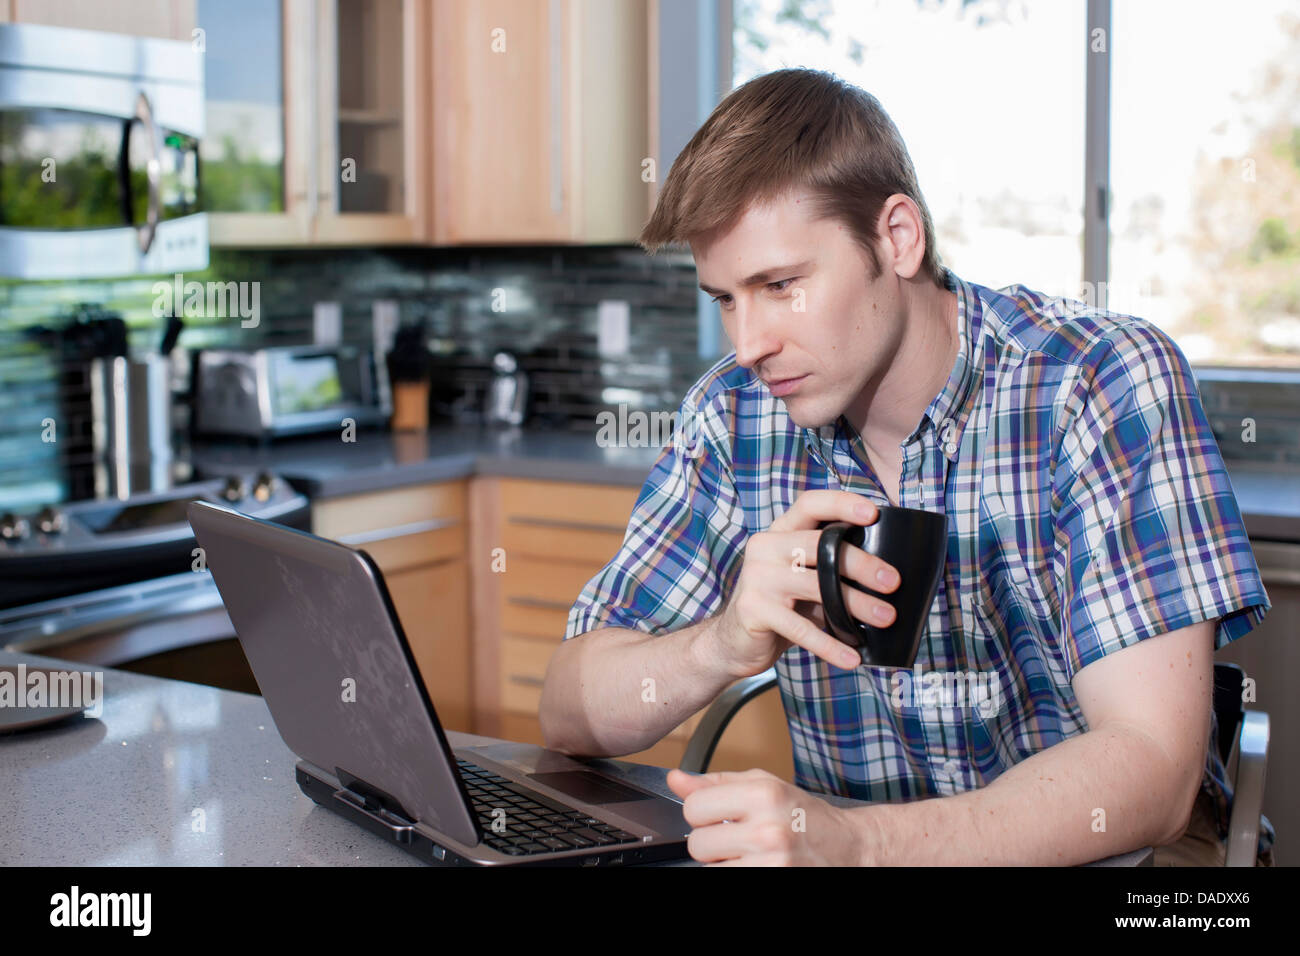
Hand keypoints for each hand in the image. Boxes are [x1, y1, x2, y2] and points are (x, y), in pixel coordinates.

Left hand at [666, 767, 864, 865]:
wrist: (850, 849)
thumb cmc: (806, 816)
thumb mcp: (765, 786)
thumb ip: (717, 783)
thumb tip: (676, 779)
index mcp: (763, 795)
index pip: (694, 806)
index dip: (702, 812)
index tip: (716, 814)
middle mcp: (768, 830)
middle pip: (697, 843)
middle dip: (712, 842)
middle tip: (735, 837)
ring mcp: (772, 864)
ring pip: (710, 869)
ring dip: (723, 863)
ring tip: (748, 854)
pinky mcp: (773, 883)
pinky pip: (728, 880)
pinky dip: (736, 873)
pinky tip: (755, 865)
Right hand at [710, 489, 900, 677]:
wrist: (733, 640)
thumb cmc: (781, 606)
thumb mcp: (803, 579)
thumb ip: (831, 568)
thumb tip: (889, 575)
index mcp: (780, 531)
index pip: (810, 504)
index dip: (841, 504)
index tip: (874, 514)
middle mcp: (765, 547)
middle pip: (819, 545)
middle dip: (861, 563)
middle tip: (893, 582)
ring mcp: (757, 577)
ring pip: (815, 586)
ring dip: (855, 605)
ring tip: (885, 619)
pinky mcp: (753, 609)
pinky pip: (800, 628)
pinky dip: (829, 645)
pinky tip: (852, 658)